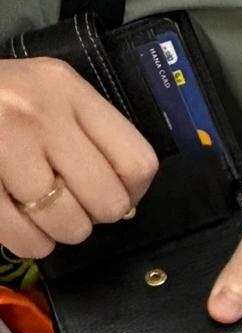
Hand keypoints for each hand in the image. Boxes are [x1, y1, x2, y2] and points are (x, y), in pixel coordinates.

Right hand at [0, 57, 157, 257]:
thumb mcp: (46, 96)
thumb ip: (88, 136)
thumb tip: (126, 204)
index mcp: (66, 89)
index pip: (136, 161)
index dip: (133, 193)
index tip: (114, 195)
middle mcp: (37, 112)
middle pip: (107, 200)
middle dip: (94, 215)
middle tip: (70, 204)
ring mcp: (3, 144)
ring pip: (69, 224)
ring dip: (60, 231)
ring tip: (40, 212)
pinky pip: (26, 239)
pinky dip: (31, 243)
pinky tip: (21, 225)